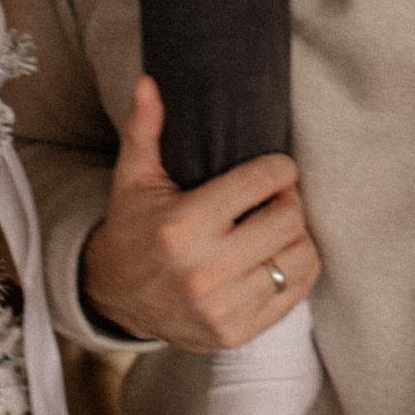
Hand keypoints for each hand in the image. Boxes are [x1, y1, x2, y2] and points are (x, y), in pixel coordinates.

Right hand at [80, 75, 320, 351]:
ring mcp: (220, 308)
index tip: (275, 168)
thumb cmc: (134, 227)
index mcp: (181, 226)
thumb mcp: (134, 178)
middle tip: (276, 196)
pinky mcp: (234, 333)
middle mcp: (202, 271)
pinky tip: (277, 256)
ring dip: (295, 236)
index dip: (279, 168)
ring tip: (277, 226)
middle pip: (288, 218)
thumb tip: (150, 81)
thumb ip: (145, 128)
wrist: (116, 299)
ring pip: (298, 258)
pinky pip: (295, 295)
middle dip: (288, 200)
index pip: (263, 182)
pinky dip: (295, 271)